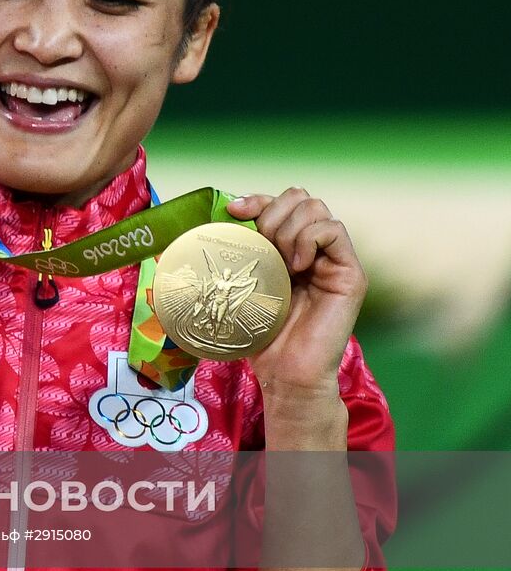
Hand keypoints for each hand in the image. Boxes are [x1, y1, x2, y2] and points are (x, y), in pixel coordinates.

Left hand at [226, 188, 366, 397]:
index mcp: (288, 248)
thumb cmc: (259, 334)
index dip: (258, 199)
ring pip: (317, 209)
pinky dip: (308, 239)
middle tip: (261, 247)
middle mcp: (314, 249)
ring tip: (279, 263)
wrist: (284, 372)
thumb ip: (240, 251)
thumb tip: (221, 217)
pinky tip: (296, 266)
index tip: (234, 212)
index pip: (280, 202)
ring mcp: (334, 259)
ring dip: (288, 228)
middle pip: (301, 198)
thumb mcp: (241, 283)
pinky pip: (334, 230)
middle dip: (273, 214)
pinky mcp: (350, 273)